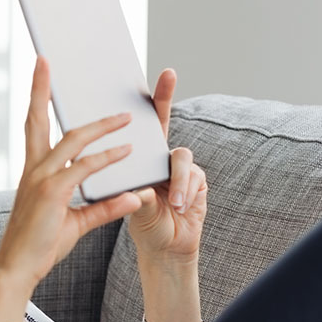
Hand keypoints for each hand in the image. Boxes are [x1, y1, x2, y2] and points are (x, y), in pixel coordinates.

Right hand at [0, 56, 142, 293]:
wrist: (18, 268)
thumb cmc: (38, 246)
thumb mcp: (74, 223)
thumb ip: (103, 208)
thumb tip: (133, 197)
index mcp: (34, 172)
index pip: (34, 127)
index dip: (37, 100)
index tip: (40, 74)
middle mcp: (34, 169)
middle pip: (38, 119)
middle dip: (41, 89)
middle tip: (45, 61)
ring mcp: (41, 179)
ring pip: (73, 140)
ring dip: (101, 126)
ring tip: (125, 118)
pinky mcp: (52, 192)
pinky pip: (84, 168)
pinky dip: (106, 160)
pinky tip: (125, 154)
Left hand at [127, 69, 207, 261]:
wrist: (165, 249)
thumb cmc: (143, 223)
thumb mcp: (129, 208)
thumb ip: (126, 195)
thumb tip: (125, 185)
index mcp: (133, 160)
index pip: (128, 128)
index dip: (127, 105)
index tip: (124, 76)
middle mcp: (156, 157)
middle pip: (161, 121)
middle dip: (165, 96)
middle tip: (168, 72)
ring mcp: (178, 166)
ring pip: (179, 156)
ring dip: (177, 180)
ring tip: (174, 201)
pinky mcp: (198, 180)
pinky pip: (193, 177)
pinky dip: (185, 193)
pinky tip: (182, 206)